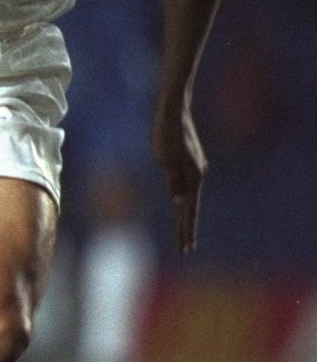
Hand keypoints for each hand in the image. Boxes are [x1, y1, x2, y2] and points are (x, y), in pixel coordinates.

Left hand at [152, 106, 206, 252]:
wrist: (174, 112)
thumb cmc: (166, 134)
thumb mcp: (165, 157)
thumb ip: (173, 179)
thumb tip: (178, 200)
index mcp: (192, 176)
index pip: (188, 210)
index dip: (186, 229)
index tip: (186, 247)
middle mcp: (196, 175)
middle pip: (189, 208)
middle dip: (186, 229)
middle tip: (185, 249)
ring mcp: (194, 169)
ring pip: (188, 198)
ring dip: (184, 216)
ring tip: (183, 233)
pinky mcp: (189, 163)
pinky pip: (185, 186)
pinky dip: (183, 200)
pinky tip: (181, 203)